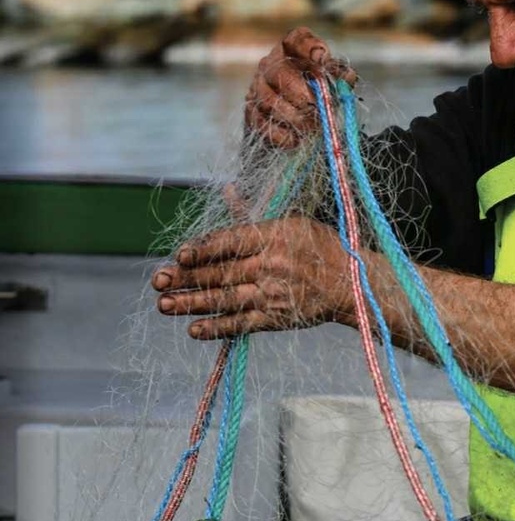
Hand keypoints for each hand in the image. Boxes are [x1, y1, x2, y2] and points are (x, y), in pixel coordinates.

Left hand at [152, 216, 356, 338]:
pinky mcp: (276, 318)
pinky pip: (242, 324)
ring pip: (224, 299)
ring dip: (192, 303)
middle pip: (220, 272)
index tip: (180, 254)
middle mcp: (270, 266)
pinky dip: (217, 328)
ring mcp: (272, 294)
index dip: (203, 249)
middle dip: (186, 278)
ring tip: (164, 305)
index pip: (230, 243)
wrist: (350, 283)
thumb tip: (226, 190)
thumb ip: (252, 213)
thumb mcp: (291, 221)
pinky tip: (193, 330)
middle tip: (158, 281)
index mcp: (273, 237)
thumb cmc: (318, 247)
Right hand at [244, 27, 357, 148]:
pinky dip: (281, 134)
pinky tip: (295, 140)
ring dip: (293, 117)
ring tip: (312, 128)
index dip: (308, 46)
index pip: (296, 39)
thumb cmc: (318, 96)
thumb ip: (341, 77)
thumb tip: (347, 77)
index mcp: (293, 50)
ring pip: (269, 100)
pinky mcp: (251, 111)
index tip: (322, 58)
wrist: (294, 123)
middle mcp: (271, 64)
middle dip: (302, 93)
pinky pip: (261, 123)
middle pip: (280, 72)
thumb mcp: (333, 83)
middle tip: (318, 108)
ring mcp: (257, 87)